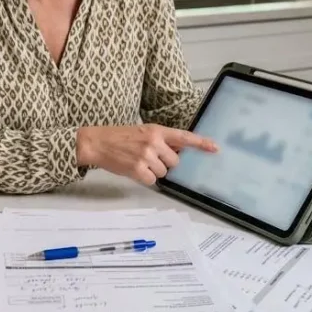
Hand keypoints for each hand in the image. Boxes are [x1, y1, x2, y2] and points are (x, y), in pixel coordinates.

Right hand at [75, 124, 218, 185]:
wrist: (97, 142)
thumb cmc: (119, 137)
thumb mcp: (142, 132)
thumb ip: (160, 140)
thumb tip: (177, 153)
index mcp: (156, 130)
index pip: (184, 137)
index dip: (201, 143)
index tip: (215, 148)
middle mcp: (153, 142)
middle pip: (175, 162)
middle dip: (165, 163)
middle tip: (149, 158)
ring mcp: (146, 156)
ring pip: (164, 173)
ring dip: (153, 171)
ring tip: (138, 162)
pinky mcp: (138, 170)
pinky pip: (152, 181)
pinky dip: (145, 179)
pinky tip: (134, 169)